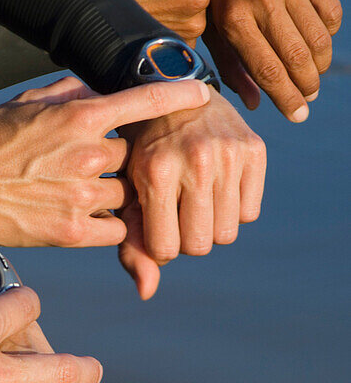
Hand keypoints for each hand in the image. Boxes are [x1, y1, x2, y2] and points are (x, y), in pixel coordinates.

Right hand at [0, 75, 210, 247]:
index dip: (179, 95)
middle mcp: (87, 154)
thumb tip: (101, 85)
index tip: (202, 94)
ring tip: (85, 192)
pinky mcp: (72, 231)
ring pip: (129, 196)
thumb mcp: (29, 102)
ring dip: (118, 196)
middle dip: (125, 162)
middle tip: (102, 164)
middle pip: (135, 158)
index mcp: (79, 117)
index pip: (144, 101)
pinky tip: (88, 218)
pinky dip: (111, 225)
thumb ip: (72, 92)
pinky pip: (116, 230)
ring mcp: (82, 195)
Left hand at [118, 90, 266, 298]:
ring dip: (210, 226)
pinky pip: (250, 213)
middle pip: (200, 246)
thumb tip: (146, 292)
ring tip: (194, 200)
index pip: (166, 249)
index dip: (159, 245)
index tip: (154, 224)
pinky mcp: (254, 150)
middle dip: (185, 238)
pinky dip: (233, 209)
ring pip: (227, 233)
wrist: (169, 90)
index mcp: (156, 172)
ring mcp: (229, 155)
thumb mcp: (127, 191)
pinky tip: (215, 187)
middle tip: (175, 213)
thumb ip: (131, 244)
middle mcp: (196, 162)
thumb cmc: (139, 150)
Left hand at [207, 0, 341, 119]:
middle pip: (296, 58)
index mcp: (233, 18)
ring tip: (313, 74)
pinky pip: (331, 12)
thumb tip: (256, 103)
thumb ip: (231, 66)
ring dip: (320, 64)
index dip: (286, 98)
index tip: (298, 115)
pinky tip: (316, 39)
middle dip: (307, 86)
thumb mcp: (209, 27)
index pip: (267, 69)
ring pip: (318, 39)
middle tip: (308, 96)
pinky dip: (329, 33)